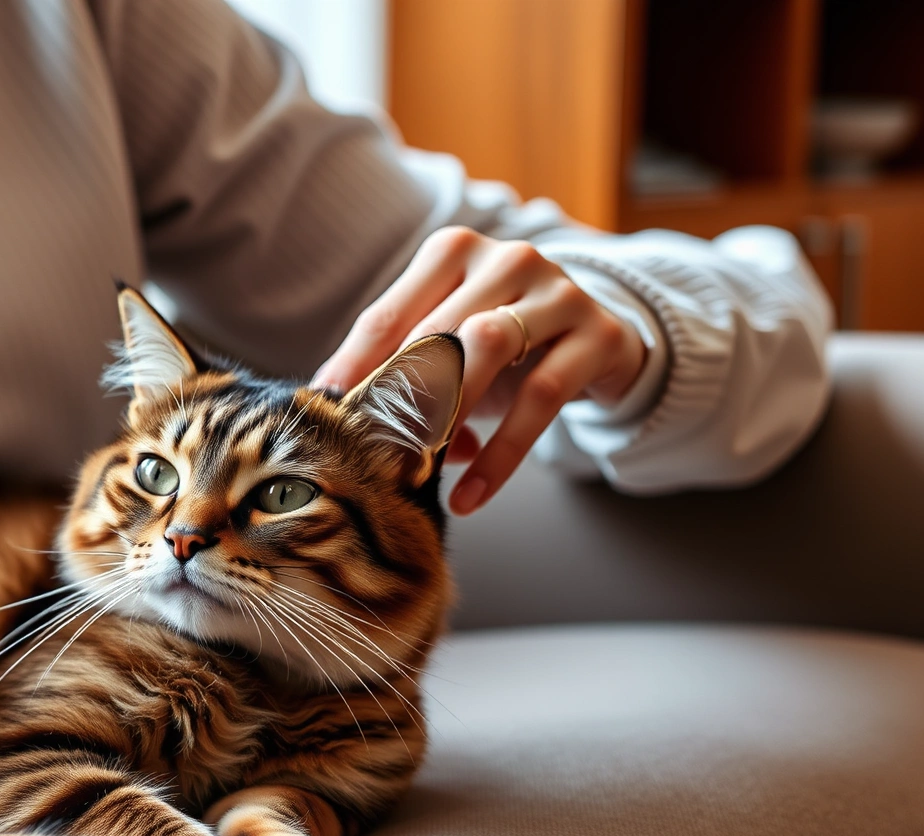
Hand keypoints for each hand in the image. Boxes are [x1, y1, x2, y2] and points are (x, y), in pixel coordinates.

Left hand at [312, 227, 647, 514]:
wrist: (595, 341)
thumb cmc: (502, 347)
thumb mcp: (447, 347)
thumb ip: (396, 367)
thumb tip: (330, 406)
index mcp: (455, 252)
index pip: (390, 314)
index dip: (353, 368)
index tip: (324, 413)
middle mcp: (508, 259)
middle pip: (437, 329)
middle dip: (399, 395)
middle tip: (370, 450)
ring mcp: (559, 292)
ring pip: (490, 346)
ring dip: (448, 412)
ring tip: (419, 466)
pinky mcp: (599, 335)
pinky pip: (542, 397)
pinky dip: (501, 454)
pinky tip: (469, 496)